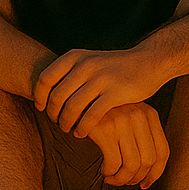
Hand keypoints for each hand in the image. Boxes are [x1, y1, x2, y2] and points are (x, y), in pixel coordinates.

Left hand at [35, 47, 162, 137]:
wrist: (149, 62)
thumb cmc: (115, 66)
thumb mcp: (90, 60)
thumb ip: (70, 72)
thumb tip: (44, 91)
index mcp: (76, 56)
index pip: (45, 79)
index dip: (39, 97)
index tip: (41, 108)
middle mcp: (86, 65)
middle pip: (57, 96)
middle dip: (53, 114)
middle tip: (57, 122)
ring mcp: (101, 79)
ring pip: (72, 108)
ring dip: (66, 123)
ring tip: (68, 129)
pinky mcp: (115, 93)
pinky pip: (91, 116)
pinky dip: (82, 128)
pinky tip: (82, 133)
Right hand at [85, 101, 169, 187]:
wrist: (79, 100)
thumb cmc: (106, 114)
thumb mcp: (130, 117)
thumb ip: (143, 135)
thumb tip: (151, 172)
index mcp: (149, 114)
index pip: (163, 151)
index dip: (156, 173)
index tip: (145, 184)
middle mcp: (139, 116)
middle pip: (148, 160)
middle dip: (137, 178)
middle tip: (125, 181)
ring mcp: (122, 121)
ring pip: (132, 165)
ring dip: (122, 179)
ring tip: (113, 179)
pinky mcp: (104, 129)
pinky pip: (113, 163)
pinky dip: (110, 173)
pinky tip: (104, 172)